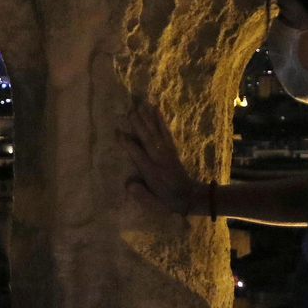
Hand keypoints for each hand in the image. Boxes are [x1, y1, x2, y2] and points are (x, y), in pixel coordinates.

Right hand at [121, 99, 201, 214]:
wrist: (189, 196)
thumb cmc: (167, 200)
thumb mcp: (154, 203)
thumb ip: (142, 195)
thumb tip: (129, 185)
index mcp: (152, 172)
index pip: (138, 155)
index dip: (128, 144)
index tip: (117, 132)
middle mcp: (159, 158)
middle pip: (147, 138)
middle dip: (139, 124)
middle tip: (130, 109)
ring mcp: (166, 152)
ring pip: (155, 132)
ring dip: (148, 117)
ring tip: (140, 103)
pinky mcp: (171, 149)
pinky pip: (165, 132)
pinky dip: (161, 120)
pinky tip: (156, 109)